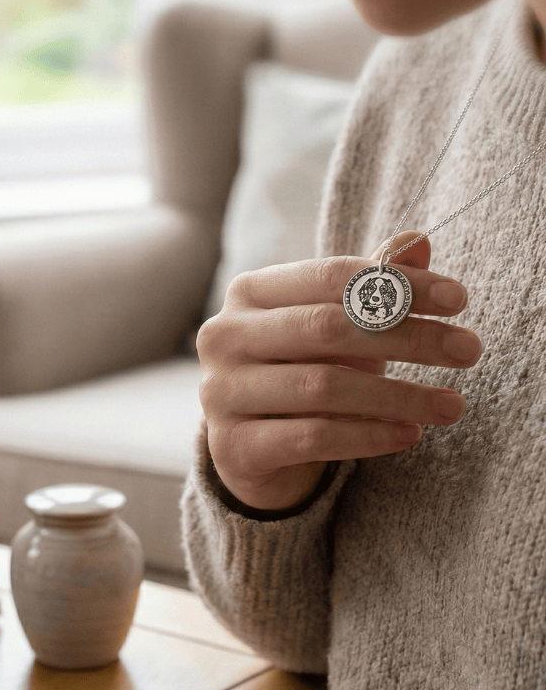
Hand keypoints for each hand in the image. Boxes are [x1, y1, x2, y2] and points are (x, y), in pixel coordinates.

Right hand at [196, 231, 480, 511]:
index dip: (398, 284)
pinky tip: (409, 434)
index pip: (331, 275)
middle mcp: (224, 336)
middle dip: (409, 337)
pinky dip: (368, 436)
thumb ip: (371, 286)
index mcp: (248, 292)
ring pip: (323, 387)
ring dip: (398, 396)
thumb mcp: (335, 325)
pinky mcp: (232, 446)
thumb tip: (417, 240)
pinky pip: (312, 437)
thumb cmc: (298, 371)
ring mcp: (221, 392)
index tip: (459, 299)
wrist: (250, 449)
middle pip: (328, 326)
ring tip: (451, 405)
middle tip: (469, 349)